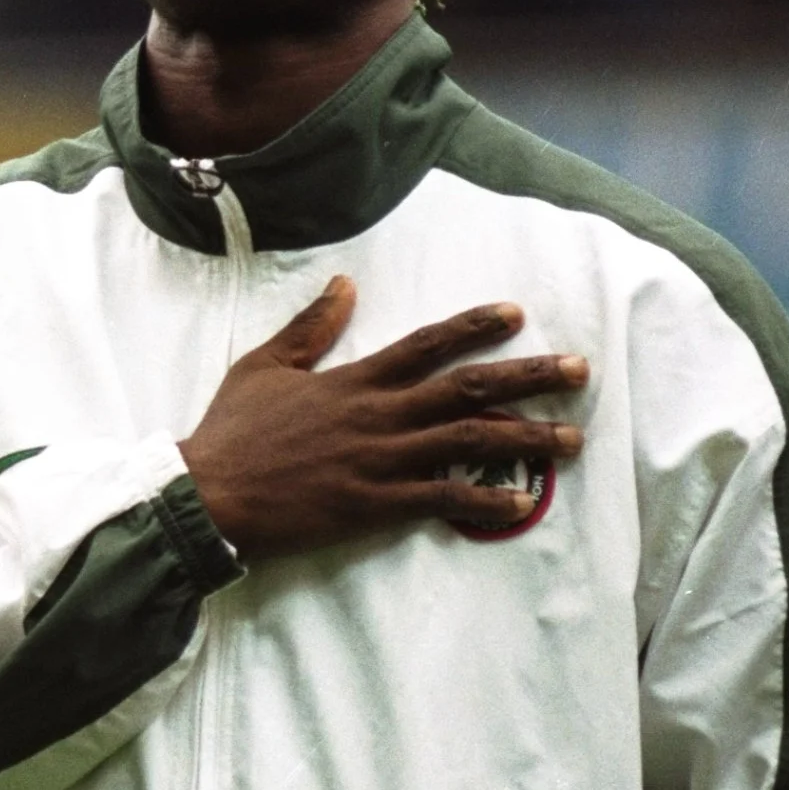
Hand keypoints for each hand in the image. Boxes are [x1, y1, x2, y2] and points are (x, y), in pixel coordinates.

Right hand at [179, 277, 587, 563]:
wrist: (209, 495)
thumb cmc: (232, 432)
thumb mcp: (264, 366)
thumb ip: (310, 327)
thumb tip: (345, 284)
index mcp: (354, 380)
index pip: (426, 344)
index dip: (474, 327)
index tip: (517, 314)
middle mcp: (379, 415)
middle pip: (469, 389)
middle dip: (530, 378)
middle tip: (579, 371)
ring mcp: (382, 461)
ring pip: (470, 442)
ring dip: (527, 439)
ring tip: (571, 440)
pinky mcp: (377, 505)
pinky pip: (444, 499)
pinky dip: (487, 500)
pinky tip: (523, 501)